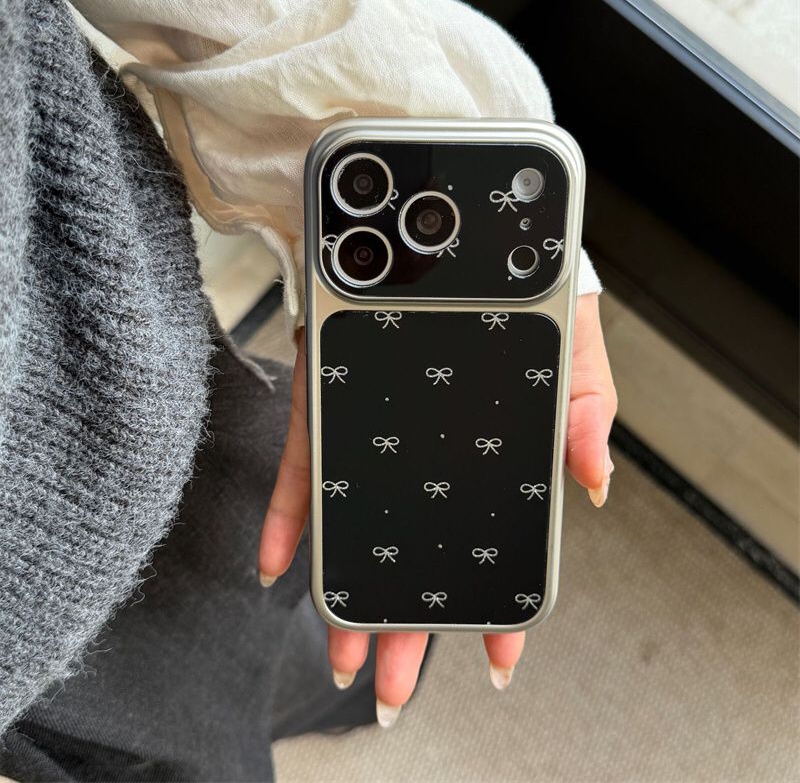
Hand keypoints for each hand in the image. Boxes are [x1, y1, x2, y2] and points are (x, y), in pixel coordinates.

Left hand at [259, 293, 616, 725]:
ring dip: (346, 591)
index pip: (491, 542)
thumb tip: (596, 485)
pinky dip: (288, 517)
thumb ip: (584, 415)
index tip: (496, 657)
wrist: (454, 240)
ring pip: (357, 526)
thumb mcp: (574, 350)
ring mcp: (372, 434)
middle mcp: (423, 456)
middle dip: (407, 624)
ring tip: (342, 650)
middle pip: (414, 551)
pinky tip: (279, 565)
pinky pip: (304, 468)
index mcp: (484, 452)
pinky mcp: (328, 402)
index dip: (495, 603)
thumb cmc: (521, 295)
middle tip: (393, 684)